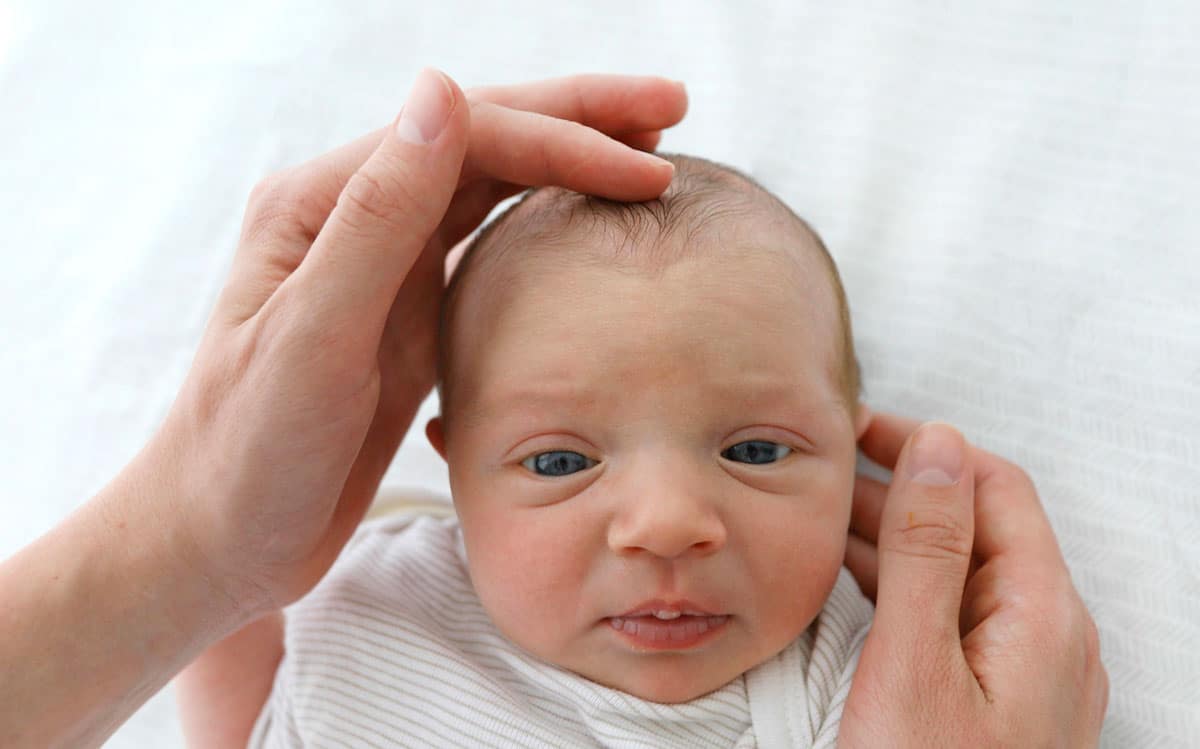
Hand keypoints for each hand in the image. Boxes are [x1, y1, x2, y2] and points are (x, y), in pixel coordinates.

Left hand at [137, 69, 686, 615]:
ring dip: (571, 161)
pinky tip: (588, 224)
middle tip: (670, 106)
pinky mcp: (408, 315)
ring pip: (494, 187)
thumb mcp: (313, 337)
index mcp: (323, 202)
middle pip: (487, 139)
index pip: (467, 135)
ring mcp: (386, 266)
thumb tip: (441, 89)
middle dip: (582, 119)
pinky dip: (546, 223)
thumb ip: (378, 217)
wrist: (222, 540)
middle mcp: (357, 217)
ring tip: (648, 153)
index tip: (651, 169)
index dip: (565, 139)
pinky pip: (488, 246)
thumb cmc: (250, 451)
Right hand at [840, 413, 1107, 745]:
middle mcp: (1049, 638)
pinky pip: (952, 620)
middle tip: (819, 476)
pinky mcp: (998, 705)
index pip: (994, 485)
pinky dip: (901, 590)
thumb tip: (939, 445)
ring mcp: (1028, 675)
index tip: (853, 430)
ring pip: (959, 575)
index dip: (924, 445)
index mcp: (1043, 615)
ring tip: (819, 524)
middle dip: (899, 490)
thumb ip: (927, 553)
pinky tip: (852, 590)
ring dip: (893, 540)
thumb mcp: (914, 665)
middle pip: (977, 528)